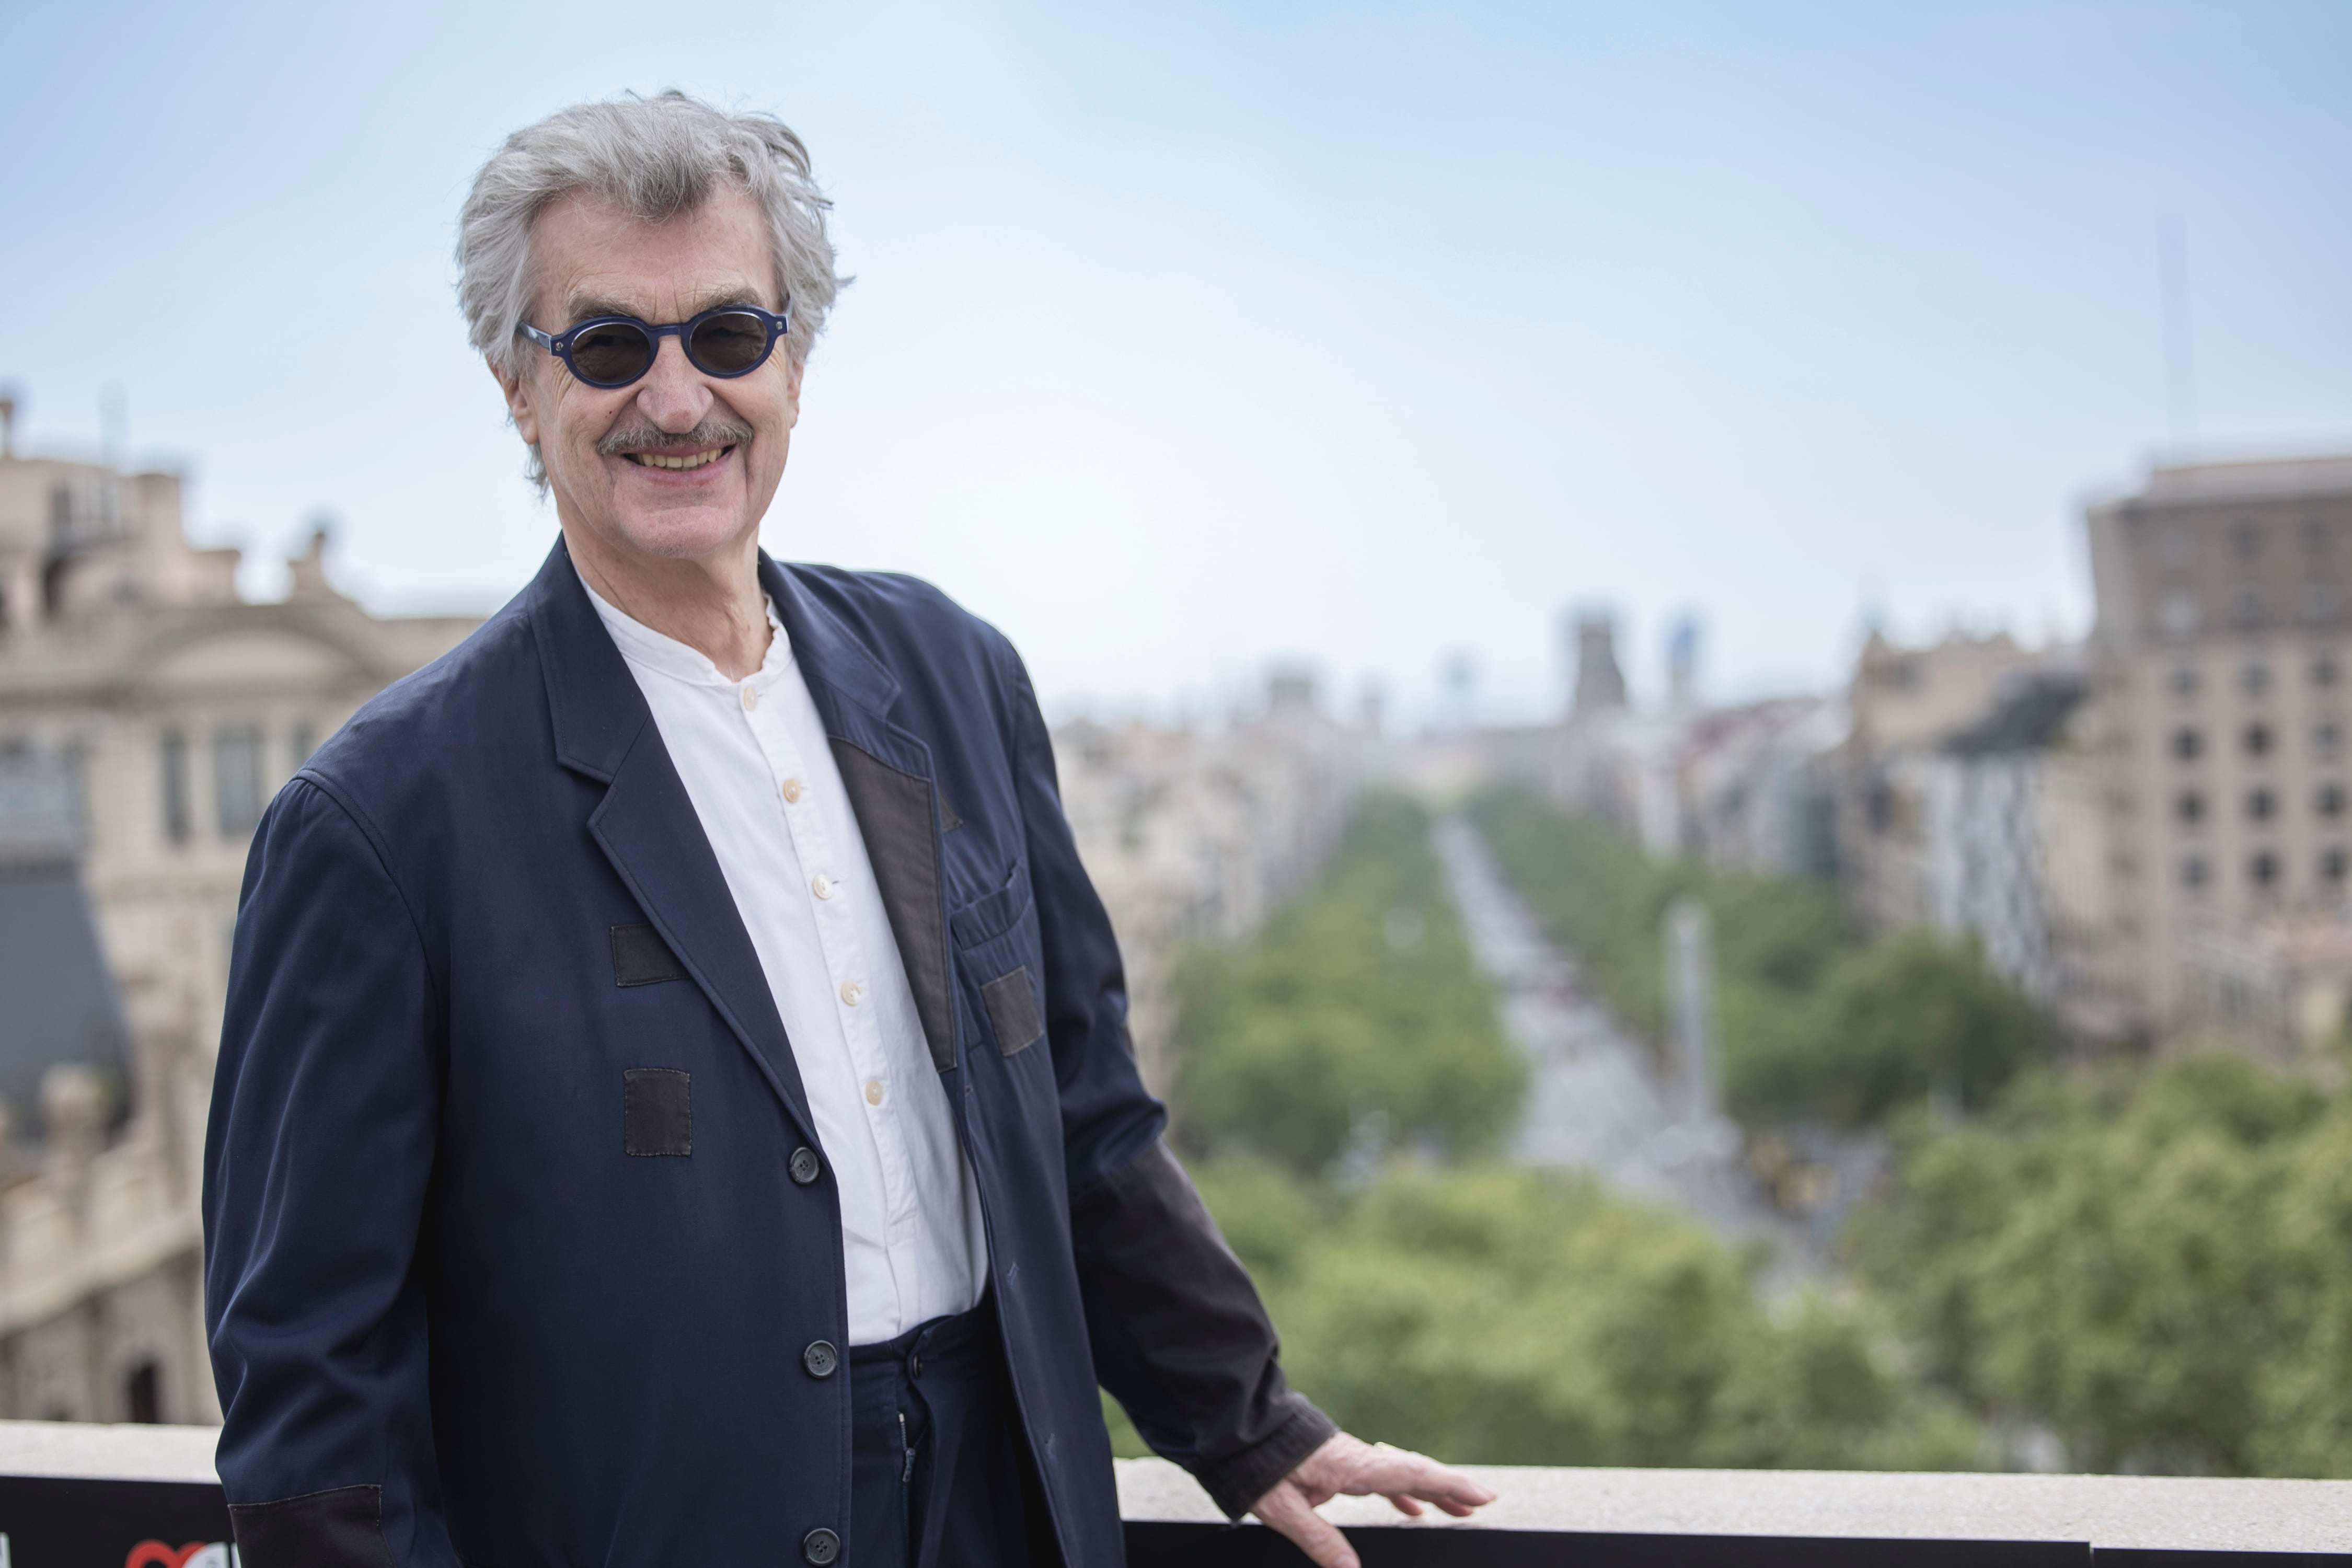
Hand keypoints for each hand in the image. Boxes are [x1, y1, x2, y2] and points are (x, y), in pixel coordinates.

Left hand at [1250, 1431, 1496, 1567]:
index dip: (1448, 1485)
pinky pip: (1381, 1475)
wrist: (1237, 1426)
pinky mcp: (1341, 1460)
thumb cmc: (1257, 1463)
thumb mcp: (1283, 1510)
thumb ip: (1320, 1542)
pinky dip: (1403, 1492)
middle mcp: (1358, 1458)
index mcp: (1351, 1466)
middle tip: (1485, 1503)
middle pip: (1414, 1471)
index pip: (1410, 1474)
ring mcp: (1351, 1457)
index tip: (1482, 1496)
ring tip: (1459, 1512)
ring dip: (1431, 1490)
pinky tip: (1414, 1511)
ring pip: (1401, 1473)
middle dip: (1451, 1487)